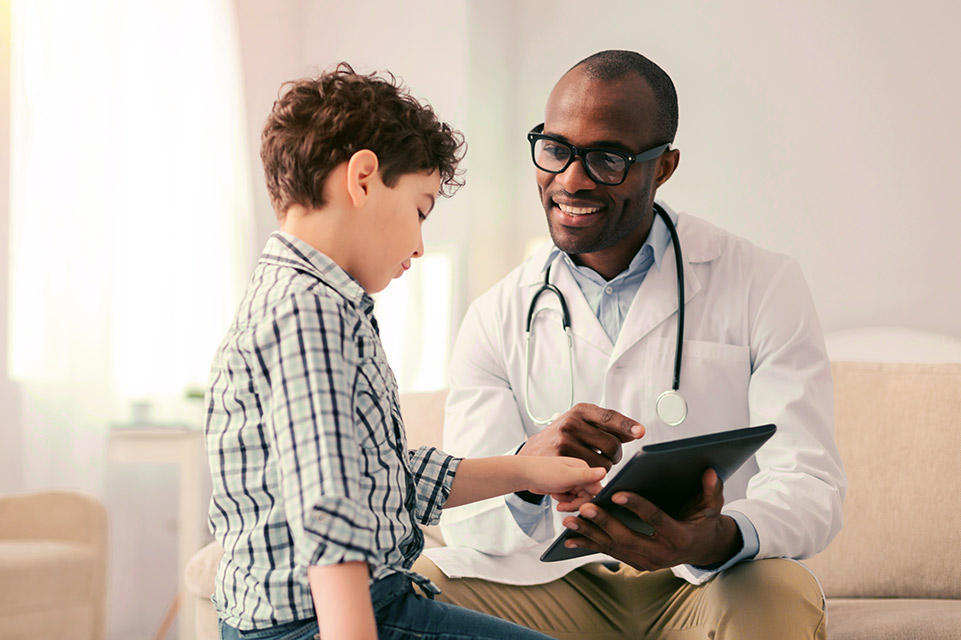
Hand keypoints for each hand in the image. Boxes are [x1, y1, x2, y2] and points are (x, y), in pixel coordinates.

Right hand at [519, 403, 643, 470]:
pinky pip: (590, 473)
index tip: (640, 432)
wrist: (533, 452)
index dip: (627, 426)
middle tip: (610, 457)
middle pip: (612, 444)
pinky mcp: (561, 459)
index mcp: (580, 411)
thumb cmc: (563, 437)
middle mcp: (571, 423)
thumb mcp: (582, 423)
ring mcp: (564, 441)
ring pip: (603, 462)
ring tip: (595, 463)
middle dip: (616, 455)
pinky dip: (594, 476)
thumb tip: (635, 432)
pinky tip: (587, 471)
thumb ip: (607, 427)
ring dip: (606, 467)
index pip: (609, 417)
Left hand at [523, 456, 605, 504]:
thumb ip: (586, 476)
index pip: (596, 489)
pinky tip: (555, 496)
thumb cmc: (542, 472)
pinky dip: (564, 501)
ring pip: (579, 499)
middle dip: (575, 503)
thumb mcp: (566, 476)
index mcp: (583, 468)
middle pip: (587, 496)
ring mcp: (572, 481)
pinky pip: (571, 499)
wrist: (524, 475)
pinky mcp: (565, 487)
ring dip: (568, 502)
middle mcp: (579, 474)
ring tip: (557, 497)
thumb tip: (605, 471)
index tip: (577, 504)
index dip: (588, 500)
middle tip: (563, 504)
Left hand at [560, 469, 741, 569]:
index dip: (637, 506)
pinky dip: (590, 545)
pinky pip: (610, 554)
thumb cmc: (705, 522)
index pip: (655, 520)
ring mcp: (648, 563)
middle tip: (585, 507)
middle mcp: (662, 555)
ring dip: (590, 535)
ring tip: (569, 522)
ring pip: (615, 548)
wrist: (704, 550)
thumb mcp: (712, 507)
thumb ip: (712, 490)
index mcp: (680, 538)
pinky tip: (570, 539)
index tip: (616, 493)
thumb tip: (711, 472)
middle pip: (628, 538)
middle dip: (605, 523)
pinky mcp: (636, 564)